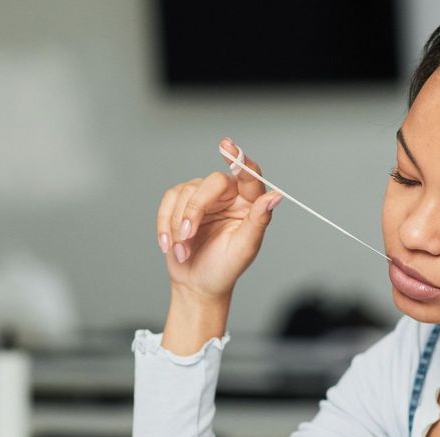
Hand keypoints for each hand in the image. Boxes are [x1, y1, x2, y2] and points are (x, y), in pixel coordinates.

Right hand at [155, 138, 283, 303]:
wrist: (197, 284)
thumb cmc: (224, 269)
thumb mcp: (244, 248)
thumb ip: (258, 221)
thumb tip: (275, 197)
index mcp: (248, 203)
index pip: (249, 175)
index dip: (239, 159)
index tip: (227, 148)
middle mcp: (228, 195)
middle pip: (210, 183)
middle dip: (195, 209)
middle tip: (188, 234)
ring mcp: (203, 197)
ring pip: (186, 193)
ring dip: (179, 225)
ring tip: (183, 251)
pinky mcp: (181, 203)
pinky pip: (169, 201)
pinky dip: (165, 223)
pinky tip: (168, 244)